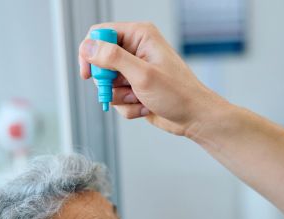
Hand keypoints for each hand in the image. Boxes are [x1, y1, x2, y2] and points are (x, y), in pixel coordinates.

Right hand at [78, 22, 229, 136]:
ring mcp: (135, 71)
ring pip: (108, 85)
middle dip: (109, 82)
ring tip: (141, 98)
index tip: (88, 73)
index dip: (90, 52)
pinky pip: (117, 99)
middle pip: (100, 62)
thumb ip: (113, 58)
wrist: (195, 118)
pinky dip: (128, 107)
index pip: (100, 33)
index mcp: (140, 36)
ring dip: (121, 97)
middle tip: (125, 88)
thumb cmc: (178, 94)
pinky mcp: (135, 89)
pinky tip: (146, 106)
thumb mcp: (143, 74)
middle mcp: (136, 50)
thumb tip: (88, 47)